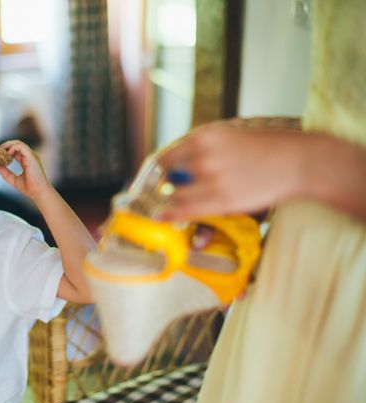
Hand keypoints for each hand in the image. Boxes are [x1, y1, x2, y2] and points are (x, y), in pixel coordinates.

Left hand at [0, 140, 52, 199]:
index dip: (6, 151)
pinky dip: (13, 147)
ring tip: (1, 151)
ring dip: (8, 145)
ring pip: (18, 143)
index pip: (15, 150)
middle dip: (5, 146)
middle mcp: (29, 156)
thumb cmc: (30, 188)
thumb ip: (6, 172)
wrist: (39, 192)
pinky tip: (7, 154)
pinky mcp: (32, 157)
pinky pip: (21, 146)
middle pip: (16, 144)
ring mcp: (31, 156)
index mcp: (26, 161)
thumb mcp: (13, 179)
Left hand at [156, 123, 308, 220]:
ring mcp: (210, 178)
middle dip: (163, 183)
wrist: (297, 161)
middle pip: (167, 173)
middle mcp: (202, 155)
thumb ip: (202, 147)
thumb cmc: (266, 149)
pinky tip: (160, 217)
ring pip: (174, 193)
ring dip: (170, 198)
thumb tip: (177, 164)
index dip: (159, 167)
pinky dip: (169, 214)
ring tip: (170, 203)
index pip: (167, 154)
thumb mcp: (229, 136)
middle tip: (162, 190)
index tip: (155, 175)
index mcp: (204, 136)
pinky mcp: (220, 200)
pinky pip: (185, 210)